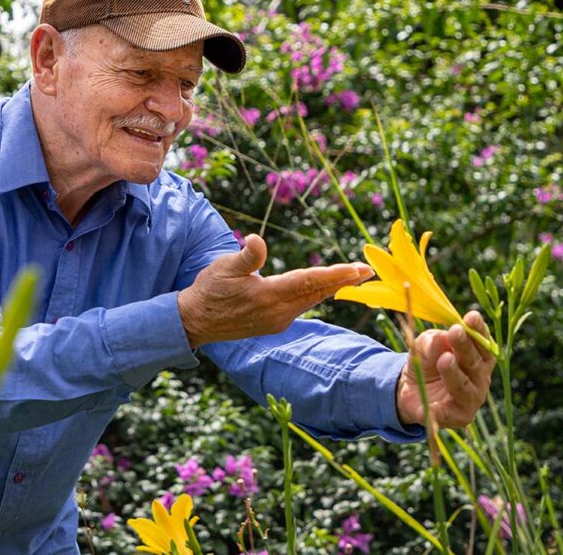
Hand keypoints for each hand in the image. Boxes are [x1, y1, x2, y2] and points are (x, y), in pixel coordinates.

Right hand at [177, 234, 373, 347]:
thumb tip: (258, 241)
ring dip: (331, 288)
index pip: (310, 282)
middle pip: (317, 293)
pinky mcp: (273, 323)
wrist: (195, 322)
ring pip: (311, 300)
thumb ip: (246, 256)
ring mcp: (277, 320)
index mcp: (269, 296)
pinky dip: (315, 295)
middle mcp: (278, 312)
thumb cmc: (209, 290)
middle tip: (367, 270)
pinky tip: (322, 288)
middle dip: (343, 281)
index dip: (336, 274)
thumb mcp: (223, 267)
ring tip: (351, 277)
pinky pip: (301, 305)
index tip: (358, 269)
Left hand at [396, 311, 495, 427]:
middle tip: (455, 331)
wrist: (411, 389)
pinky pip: (447, 414)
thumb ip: (433, 341)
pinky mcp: (457, 418)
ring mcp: (471, 399)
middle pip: (474, 362)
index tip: (471, 316)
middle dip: (465, 346)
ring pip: (463, 387)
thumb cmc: (428, 361)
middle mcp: (480, 378)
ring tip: (444, 359)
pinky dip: (438, 411)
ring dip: (454, 373)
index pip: (482, 343)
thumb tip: (442, 338)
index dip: (478, 330)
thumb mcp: (425, 345)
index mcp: (479, 358)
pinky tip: (431, 407)